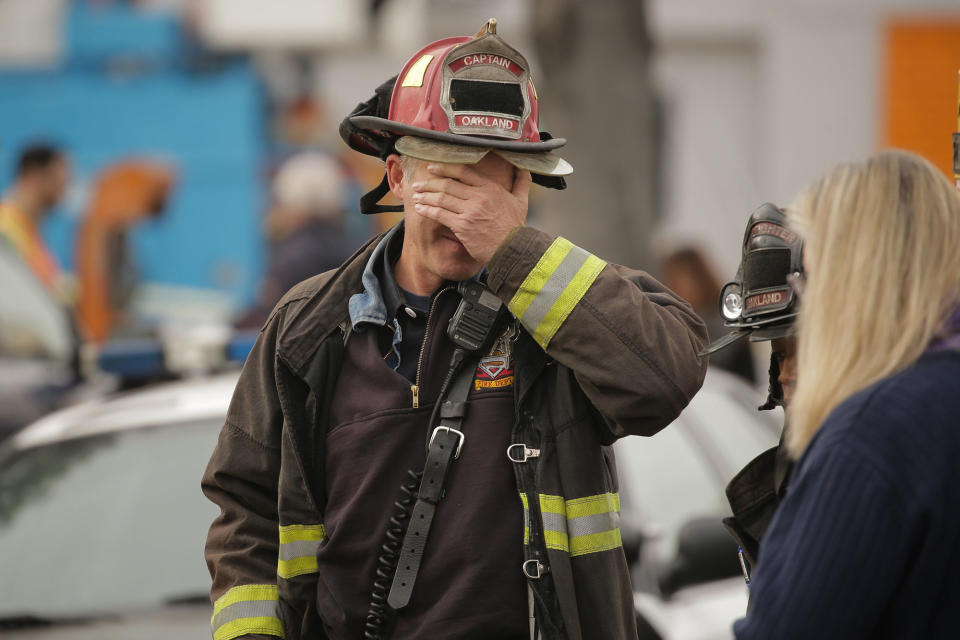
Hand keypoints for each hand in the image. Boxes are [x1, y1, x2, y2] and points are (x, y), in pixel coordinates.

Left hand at [411, 163, 531, 265]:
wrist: (513, 249)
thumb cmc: (516, 228)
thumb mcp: (522, 201)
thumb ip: (521, 182)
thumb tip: (524, 167)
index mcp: (490, 188)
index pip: (463, 172)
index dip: (445, 168)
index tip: (433, 167)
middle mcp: (478, 197)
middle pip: (448, 184)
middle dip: (429, 183)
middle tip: (418, 183)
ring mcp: (469, 211)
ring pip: (441, 198)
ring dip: (425, 196)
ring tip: (415, 195)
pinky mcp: (462, 226)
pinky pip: (440, 215)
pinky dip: (427, 210)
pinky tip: (419, 208)